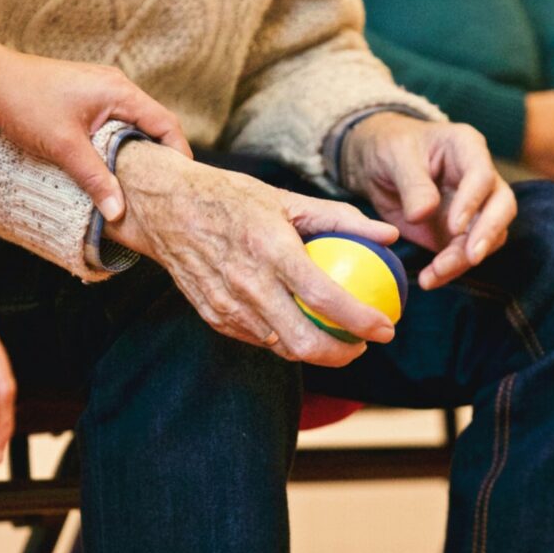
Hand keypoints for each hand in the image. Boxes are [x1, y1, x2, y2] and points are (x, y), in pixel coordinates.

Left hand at [0, 51, 191, 220]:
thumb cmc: (26, 103)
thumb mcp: (64, 147)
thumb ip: (95, 179)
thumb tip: (118, 212)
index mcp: (120, 92)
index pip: (166, 123)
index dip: (178, 154)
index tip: (181, 183)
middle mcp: (116, 86)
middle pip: (153, 124)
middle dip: (160, 156)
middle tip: (162, 190)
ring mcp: (101, 89)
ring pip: (132, 124)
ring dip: (136, 151)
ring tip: (138, 184)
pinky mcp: (86, 97)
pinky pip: (114, 122)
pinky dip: (118, 143)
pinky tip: (110, 166)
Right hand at [105, 141, 399, 366]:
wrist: (165, 208)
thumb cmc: (230, 198)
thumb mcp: (286, 198)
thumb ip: (340, 218)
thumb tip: (389, 234)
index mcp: (270, 248)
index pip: (324, 297)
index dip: (361, 320)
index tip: (386, 328)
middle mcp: (247, 283)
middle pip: (303, 342)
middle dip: (342, 354)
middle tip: (363, 344)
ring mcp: (227, 305)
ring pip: (281, 347)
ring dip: (314, 351)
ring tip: (336, 338)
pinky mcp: (213, 316)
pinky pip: (257, 339)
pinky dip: (282, 339)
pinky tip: (298, 326)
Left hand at [341, 113, 516, 290]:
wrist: (377, 164)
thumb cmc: (390, 147)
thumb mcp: (395, 156)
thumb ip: (412, 184)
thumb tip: (423, 214)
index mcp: (466, 147)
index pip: (482, 175)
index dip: (472, 201)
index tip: (454, 226)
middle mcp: (479, 178)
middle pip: (502, 206)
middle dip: (488, 233)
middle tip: (471, 257)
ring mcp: (474, 207)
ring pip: (488, 236)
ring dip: (465, 259)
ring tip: (435, 273)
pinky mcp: (460, 232)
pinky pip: (464, 254)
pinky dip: (450, 269)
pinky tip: (430, 279)